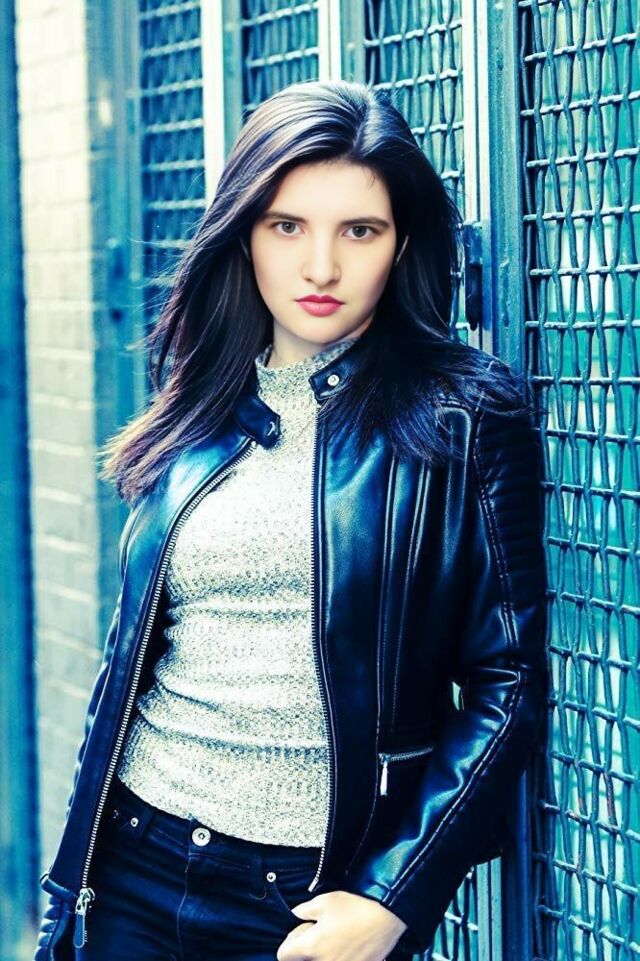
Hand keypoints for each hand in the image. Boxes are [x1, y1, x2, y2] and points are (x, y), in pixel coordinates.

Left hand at [275, 889, 407, 960]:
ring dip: (322, 954)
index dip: (290, 941)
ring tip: (335, 939)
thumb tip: (295, 915)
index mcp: (311, 947)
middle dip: (306, 949)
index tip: (302, 931)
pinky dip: (339, 956)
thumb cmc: (355, 908)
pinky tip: (348, 945)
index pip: (283, 955)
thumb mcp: (325, 901)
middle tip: (320, 931)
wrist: (387, 919)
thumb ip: (304, 910)